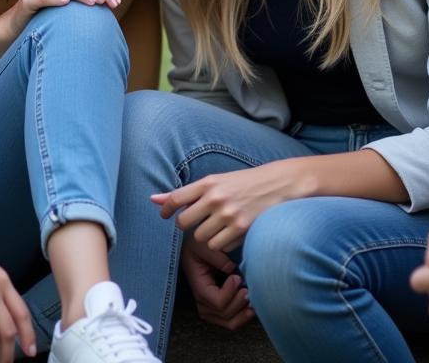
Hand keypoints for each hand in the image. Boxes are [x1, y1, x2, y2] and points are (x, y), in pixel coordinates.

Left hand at [151, 160, 300, 251]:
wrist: (276, 185)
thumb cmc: (241, 183)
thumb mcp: (215, 181)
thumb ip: (185, 193)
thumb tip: (152, 200)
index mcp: (208, 183)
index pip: (175, 199)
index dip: (165, 210)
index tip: (165, 216)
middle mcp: (215, 198)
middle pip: (183, 223)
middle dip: (187, 226)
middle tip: (197, 221)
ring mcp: (228, 214)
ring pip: (201, 238)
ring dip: (206, 236)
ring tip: (218, 226)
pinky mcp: (240, 229)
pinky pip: (218, 246)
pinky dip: (221, 243)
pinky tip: (230, 232)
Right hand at [180, 239, 254, 329]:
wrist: (192, 249)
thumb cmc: (198, 246)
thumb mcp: (204, 245)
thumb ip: (217, 257)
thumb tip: (232, 269)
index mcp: (199, 287)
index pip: (218, 302)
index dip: (231, 293)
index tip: (237, 277)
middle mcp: (202, 302)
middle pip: (225, 314)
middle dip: (239, 303)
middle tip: (248, 288)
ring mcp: (209, 308)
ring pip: (229, 322)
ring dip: (243, 313)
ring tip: (252, 298)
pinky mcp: (216, 309)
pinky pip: (230, 321)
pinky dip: (242, 317)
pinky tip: (251, 306)